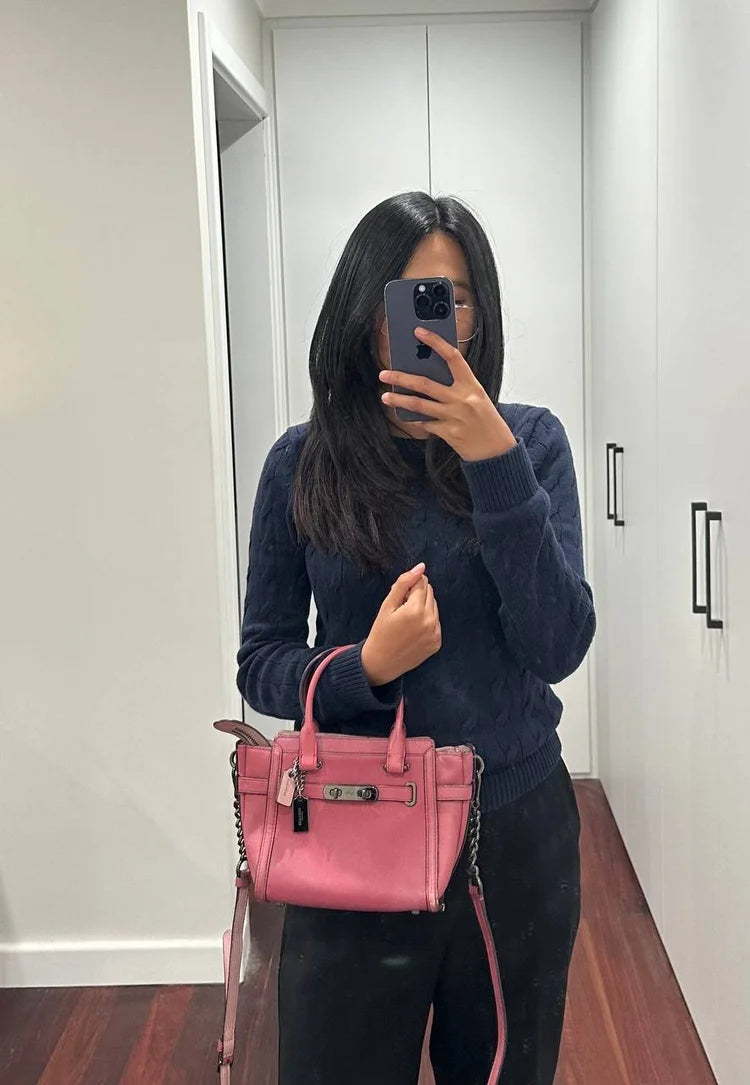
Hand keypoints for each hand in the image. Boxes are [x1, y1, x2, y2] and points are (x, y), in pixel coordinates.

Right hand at [361, 563, 440, 685]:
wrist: (381, 663)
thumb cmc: (380, 632)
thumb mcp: (387, 606)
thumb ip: (404, 583)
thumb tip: (421, 567)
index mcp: (415, 610)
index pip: (421, 583)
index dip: (409, 586)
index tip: (399, 597)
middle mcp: (429, 621)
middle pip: (429, 592)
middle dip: (417, 595)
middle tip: (401, 609)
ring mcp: (435, 633)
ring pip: (434, 606)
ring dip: (422, 607)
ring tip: (406, 621)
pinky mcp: (437, 642)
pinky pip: (435, 621)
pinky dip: (426, 621)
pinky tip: (413, 630)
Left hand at [379, 326, 516, 461]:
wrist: (496, 450)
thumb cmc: (486, 421)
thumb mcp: (477, 398)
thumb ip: (457, 387)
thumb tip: (429, 375)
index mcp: (472, 385)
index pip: (453, 357)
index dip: (436, 342)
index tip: (419, 332)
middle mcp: (463, 399)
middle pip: (425, 383)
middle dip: (401, 377)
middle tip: (384, 373)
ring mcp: (454, 416)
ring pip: (419, 405)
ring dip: (399, 399)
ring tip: (385, 396)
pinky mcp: (448, 433)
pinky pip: (425, 424)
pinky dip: (414, 420)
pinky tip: (404, 416)